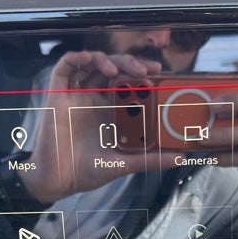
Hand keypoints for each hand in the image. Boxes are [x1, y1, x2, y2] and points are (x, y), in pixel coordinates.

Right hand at [19, 50, 183, 203]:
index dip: (143, 73)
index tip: (160, 73)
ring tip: (118, 71)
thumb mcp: (123, 164)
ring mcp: (76, 95)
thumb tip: (180, 159)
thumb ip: (150, 160)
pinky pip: (64, 67)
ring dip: (106, 60)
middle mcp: (95, 99)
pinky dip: (76, 57)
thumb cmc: (86, 172)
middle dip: (130, 63)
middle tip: (145, 70)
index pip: (129, 83)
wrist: (57, 181)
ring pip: (92, 64)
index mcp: (111, 111)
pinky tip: (88, 59)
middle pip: (114, 69)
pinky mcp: (57, 95)